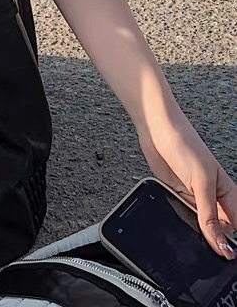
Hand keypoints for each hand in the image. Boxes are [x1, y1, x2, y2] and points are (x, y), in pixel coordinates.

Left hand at [137, 108, 236, 258]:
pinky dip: (181, 222)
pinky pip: (183, 216)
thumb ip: (209, 215)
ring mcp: (194, 197)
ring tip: (192, 234)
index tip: (228, 255)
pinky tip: (178, 223)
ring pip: (200, 226)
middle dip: (214, 239)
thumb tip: (221, 244)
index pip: (236, 225)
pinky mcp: (177, 195)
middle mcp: (212, 197)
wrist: (156, 129)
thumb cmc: (185, 144)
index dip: (232, 241)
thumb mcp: (202, 182)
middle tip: (207, 249)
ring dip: (196, 231)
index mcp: (228, 192)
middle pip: (219, 229)